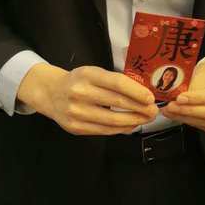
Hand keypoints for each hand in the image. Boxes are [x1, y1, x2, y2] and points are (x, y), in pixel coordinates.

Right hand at [18, 62, 157, 135]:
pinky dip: (121, 129)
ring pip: (112, 120)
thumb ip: (113, 82)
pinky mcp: (75, 127)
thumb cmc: (79, 81)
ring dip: (133, 121)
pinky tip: (131, 125)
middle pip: (116, 102)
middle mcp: (80, 93)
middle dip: (139, 108)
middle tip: (153, 111)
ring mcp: (76, 112)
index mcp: (87, 75)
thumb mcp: (93, 73)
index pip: (116, 83)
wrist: (51, 93)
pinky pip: (104, 131)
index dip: (136, 91)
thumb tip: (143, 95)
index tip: (150, 98)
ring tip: (146, 119)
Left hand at [161, 58, 204, 132]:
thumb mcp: (203, 74)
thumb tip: (178, 99)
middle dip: (189, 110)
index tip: (180, 98)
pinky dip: (189, 121)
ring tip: (170, 111)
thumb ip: (194, 87)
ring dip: (186, 118)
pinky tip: (178, 115)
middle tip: (171, 106)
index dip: (197, 98)